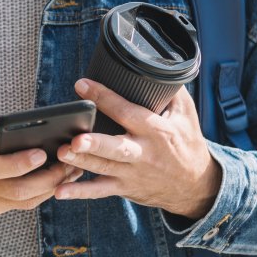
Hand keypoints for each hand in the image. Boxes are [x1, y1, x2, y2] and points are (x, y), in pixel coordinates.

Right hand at [0, 122, 82, 217]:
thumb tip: (30, 138)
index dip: (19, 163)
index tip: (41, 153)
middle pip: (18, 191)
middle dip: (50, 179)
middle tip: (71, 164)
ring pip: (23, 202)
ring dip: (49, 188)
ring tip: (69, 172)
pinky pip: (16, 205)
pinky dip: (35, 193)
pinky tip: (49, 181)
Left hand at [54, 79, 221, 218]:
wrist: (197, 185)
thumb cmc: (187, 142)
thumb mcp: (185, 114)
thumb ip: (169, 90)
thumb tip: (153, 63)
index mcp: (157, 131)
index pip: (127, 112)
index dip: (104, 98)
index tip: (82, 85)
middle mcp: (143, 153)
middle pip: (116, 148)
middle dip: (94, 144)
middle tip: (75, 140)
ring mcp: (132, 173)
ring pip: (103, 168)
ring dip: (81, 162)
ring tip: (60, 154)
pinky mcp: (125, 188)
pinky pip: (100, 191)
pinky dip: (80, 192)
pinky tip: (59, 191)